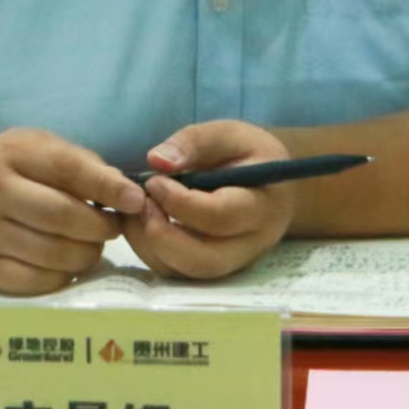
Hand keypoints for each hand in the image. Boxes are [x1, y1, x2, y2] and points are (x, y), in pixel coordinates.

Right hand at [0, 127, 144, 294]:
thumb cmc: (12, 173)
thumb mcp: (39, 150)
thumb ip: (83, 165)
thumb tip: (126, 194)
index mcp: (11, 153)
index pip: (66, 168)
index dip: (106, 186)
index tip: (135, 200)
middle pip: (61, 216)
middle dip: (100, 226)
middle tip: (114, 228)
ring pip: (53, 253)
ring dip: (87, 253)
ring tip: (93, 245)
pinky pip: (36, 281)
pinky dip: (63, 275)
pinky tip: (68, 263)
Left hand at [122, 120, 294, 279]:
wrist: (271, 186)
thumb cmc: (249, 155)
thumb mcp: (228, 134)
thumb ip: (193, 142)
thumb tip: (156, 161)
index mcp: (261, 205)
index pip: (219, 217)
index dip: (179, 202)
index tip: (154, 181)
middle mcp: (252, 244)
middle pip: (205, 260)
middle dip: (162, 235)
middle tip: (141, 204)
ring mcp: (234, 263)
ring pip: (188, 273)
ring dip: (151, 246)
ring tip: (137, 212)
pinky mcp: (214, 270)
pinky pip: (179, 274)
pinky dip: (152, 253)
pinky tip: (142, 224)